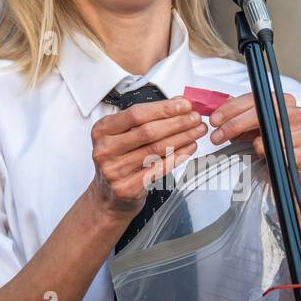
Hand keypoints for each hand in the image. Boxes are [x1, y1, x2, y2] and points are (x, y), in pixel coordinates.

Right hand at [89, 97, 206, 218]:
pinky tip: (188, 148)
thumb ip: (147, 119)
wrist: (108, 196)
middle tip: (195, 118)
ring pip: (156, 150)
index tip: (184, 104)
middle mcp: (105, 149)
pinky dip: (178, 157)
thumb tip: (177, 104)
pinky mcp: (127, 187)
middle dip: (177, 122)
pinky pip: (159, 169)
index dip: (163, 108)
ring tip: (197, 131)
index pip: (136, 114)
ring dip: (182, 138)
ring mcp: (115, 170)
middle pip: (148, 131)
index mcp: (102, 130)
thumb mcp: (123, 135)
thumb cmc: (119, 160)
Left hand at [206, 92, 300, 181]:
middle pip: (266, 112)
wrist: (280, 173)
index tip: (214, 120)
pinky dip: (272, 155)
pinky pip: (287, 153)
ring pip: (277, 133)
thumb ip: (235, 115)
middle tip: (217, 136)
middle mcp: (298, 113)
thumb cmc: (262, 146)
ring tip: (248, 149)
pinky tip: (264, 158)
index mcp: (282, 102)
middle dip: (237, 123)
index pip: (257, 98)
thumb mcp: (245, 129)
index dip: (232, 108)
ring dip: (255, 142)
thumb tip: (216, 106)